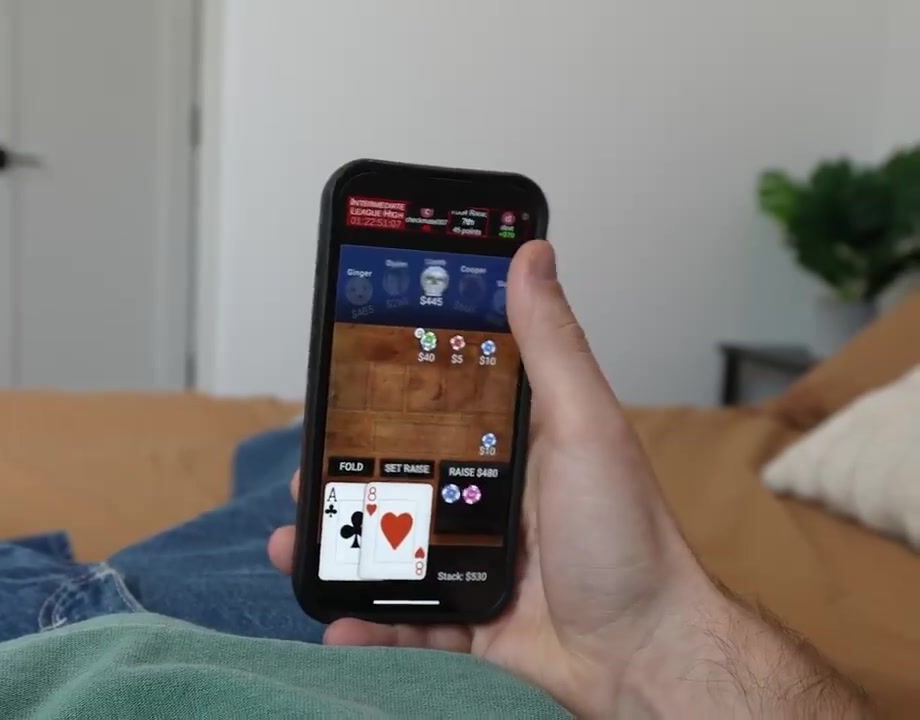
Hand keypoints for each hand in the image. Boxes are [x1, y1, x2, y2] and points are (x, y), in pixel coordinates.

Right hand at [269, 241, 866, 717]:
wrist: (649, 655)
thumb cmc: (629, 536)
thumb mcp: (583, 426)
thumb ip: (550, 345)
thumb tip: (531, 255)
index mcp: (508, 443)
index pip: (433, 402)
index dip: (382, 389)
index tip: (336, 375)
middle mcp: (485, 497)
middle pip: (395, 477)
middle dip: (339, 476)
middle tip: (303, 473)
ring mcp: (472, 560)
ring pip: (386, 547)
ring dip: (337, 547)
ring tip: (293, 543)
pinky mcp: (469, 618)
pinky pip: (406, 620)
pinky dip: (369, 623)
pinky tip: (339, 622)